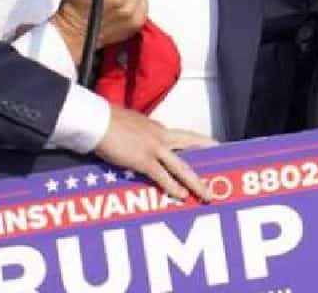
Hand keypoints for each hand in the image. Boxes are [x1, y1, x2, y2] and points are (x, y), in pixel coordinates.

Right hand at [93, 106, 214, 200]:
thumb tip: (140, 140)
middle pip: (190, 143)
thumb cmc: (107, 120)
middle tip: (220, 157)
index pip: (181, 136)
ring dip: (196, 182)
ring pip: (182, 167)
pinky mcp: (144, 160)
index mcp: (157, 127)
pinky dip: (173, 187)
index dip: (195, 142)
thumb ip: (140, 132)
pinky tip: (181, 196)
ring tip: (207, 194)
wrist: (96, 121)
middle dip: (206, 151)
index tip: (207, 146)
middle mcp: (160, 135)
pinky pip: (163, 177)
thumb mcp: (130, 123)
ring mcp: (154, 148)